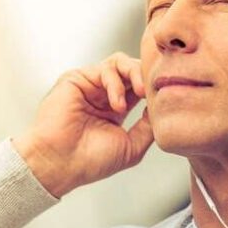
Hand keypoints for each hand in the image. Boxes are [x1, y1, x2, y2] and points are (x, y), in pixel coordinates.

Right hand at [12, 52, 152, 197]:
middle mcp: (102, 94)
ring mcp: (90, 85)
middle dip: (147, 77)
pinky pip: (105, 69)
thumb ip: (148, 126)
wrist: (60, 164)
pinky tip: (117, 104)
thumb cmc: (91, 162)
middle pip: (132, 70)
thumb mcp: (131, 147)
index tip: (167, 98)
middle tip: (155, 91)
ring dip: (135, 75)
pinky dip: (117, 83)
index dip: (154, 89)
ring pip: (120, 63)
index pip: (140, 87)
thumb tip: (161, 107)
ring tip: (140, 94)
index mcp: (115, 108)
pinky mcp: (77, 78)